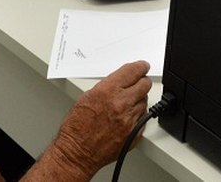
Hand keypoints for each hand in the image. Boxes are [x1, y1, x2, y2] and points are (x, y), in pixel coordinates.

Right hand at [27, 61, 152, 179]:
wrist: (77, 153)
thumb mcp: (86, 97)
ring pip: (144, 101)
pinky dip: (137, 116)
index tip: (143, 66)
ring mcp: (129, 120)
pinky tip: (126, 118)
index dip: (140, 66)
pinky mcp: (134, 134)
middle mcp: (121, 104)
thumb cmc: (76, 128)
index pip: (133, 71)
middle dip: (141, 82)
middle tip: (138, 83)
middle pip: (145, 84)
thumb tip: (120, 81)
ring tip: (125, 105)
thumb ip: (106, 87)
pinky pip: (143, 118)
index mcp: (108, 91)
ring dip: (138, 100)